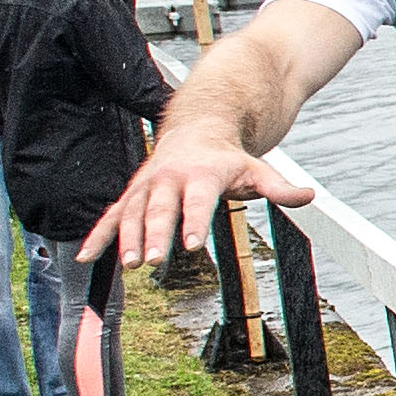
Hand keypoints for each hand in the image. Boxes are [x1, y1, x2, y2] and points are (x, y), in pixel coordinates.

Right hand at [79, 121, 314, 270]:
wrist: (197, 128)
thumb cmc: (231, 158)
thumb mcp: (258, 170)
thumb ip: (280, 188)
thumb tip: (309, 196)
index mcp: (201, 175)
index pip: (198, 202)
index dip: (194, 223)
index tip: (191, 246)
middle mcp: (169, 179)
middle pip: (161, 210)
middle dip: (156, 236)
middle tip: (152, 262)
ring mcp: (146, 187)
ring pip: (132, 215)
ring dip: (126, 240)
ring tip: (128, 266)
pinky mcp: (131, 195)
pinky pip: (110, 217)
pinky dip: (97, 236)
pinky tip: (86, 258)